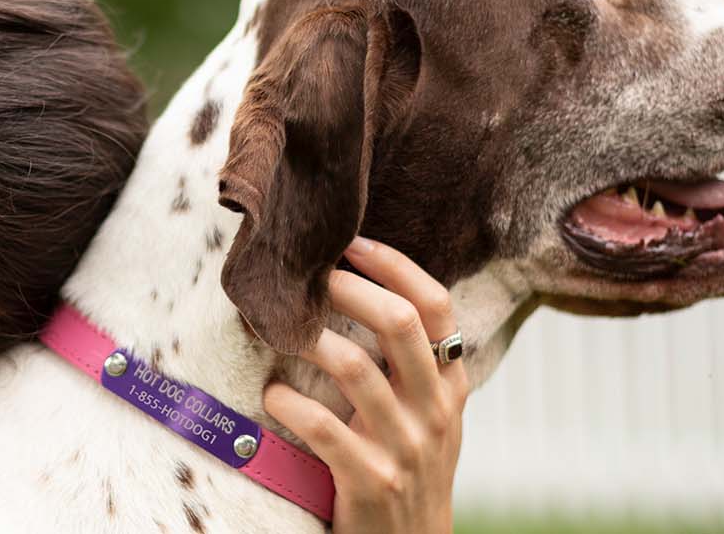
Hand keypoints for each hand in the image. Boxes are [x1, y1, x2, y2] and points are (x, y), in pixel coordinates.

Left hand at [264, 236, 466, 533]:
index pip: (436, 306)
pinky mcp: (369, 480)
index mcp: (451, 386)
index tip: (351, 243)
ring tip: (278, 332)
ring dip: (307, 340)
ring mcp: (405, 447)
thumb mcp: (429, 415)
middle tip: (305, 279)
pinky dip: (288, 404)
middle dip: (346, 289)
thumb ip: (412, 365)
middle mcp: (435, 410)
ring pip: (354, 367)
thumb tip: (367, 289)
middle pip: (398, 323)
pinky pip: (321, 427)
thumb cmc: (407, 467)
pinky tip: (272, 398)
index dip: (394, 265)